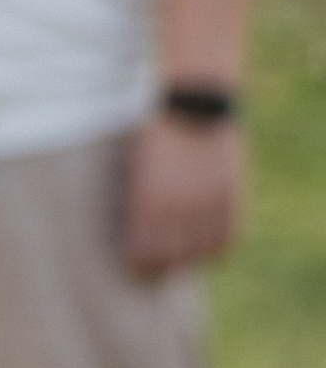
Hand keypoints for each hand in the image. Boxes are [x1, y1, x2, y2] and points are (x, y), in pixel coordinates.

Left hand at [121, 111, 242, 276]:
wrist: (191, 101)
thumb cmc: (155, 131)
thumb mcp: (136, 167)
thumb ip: (138, 202)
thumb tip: (136, 233)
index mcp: (149, 199)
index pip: (143, 251)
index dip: (139, 262)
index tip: (135, 263)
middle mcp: (180, 204)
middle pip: (171, 257)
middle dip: (161, 264)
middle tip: (156, 265)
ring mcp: (209, 200)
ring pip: (200, 251)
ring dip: (190, 258)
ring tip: (182, 256)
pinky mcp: (231, 194)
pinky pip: (227, 237)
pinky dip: (217, 248)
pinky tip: (207, 248)